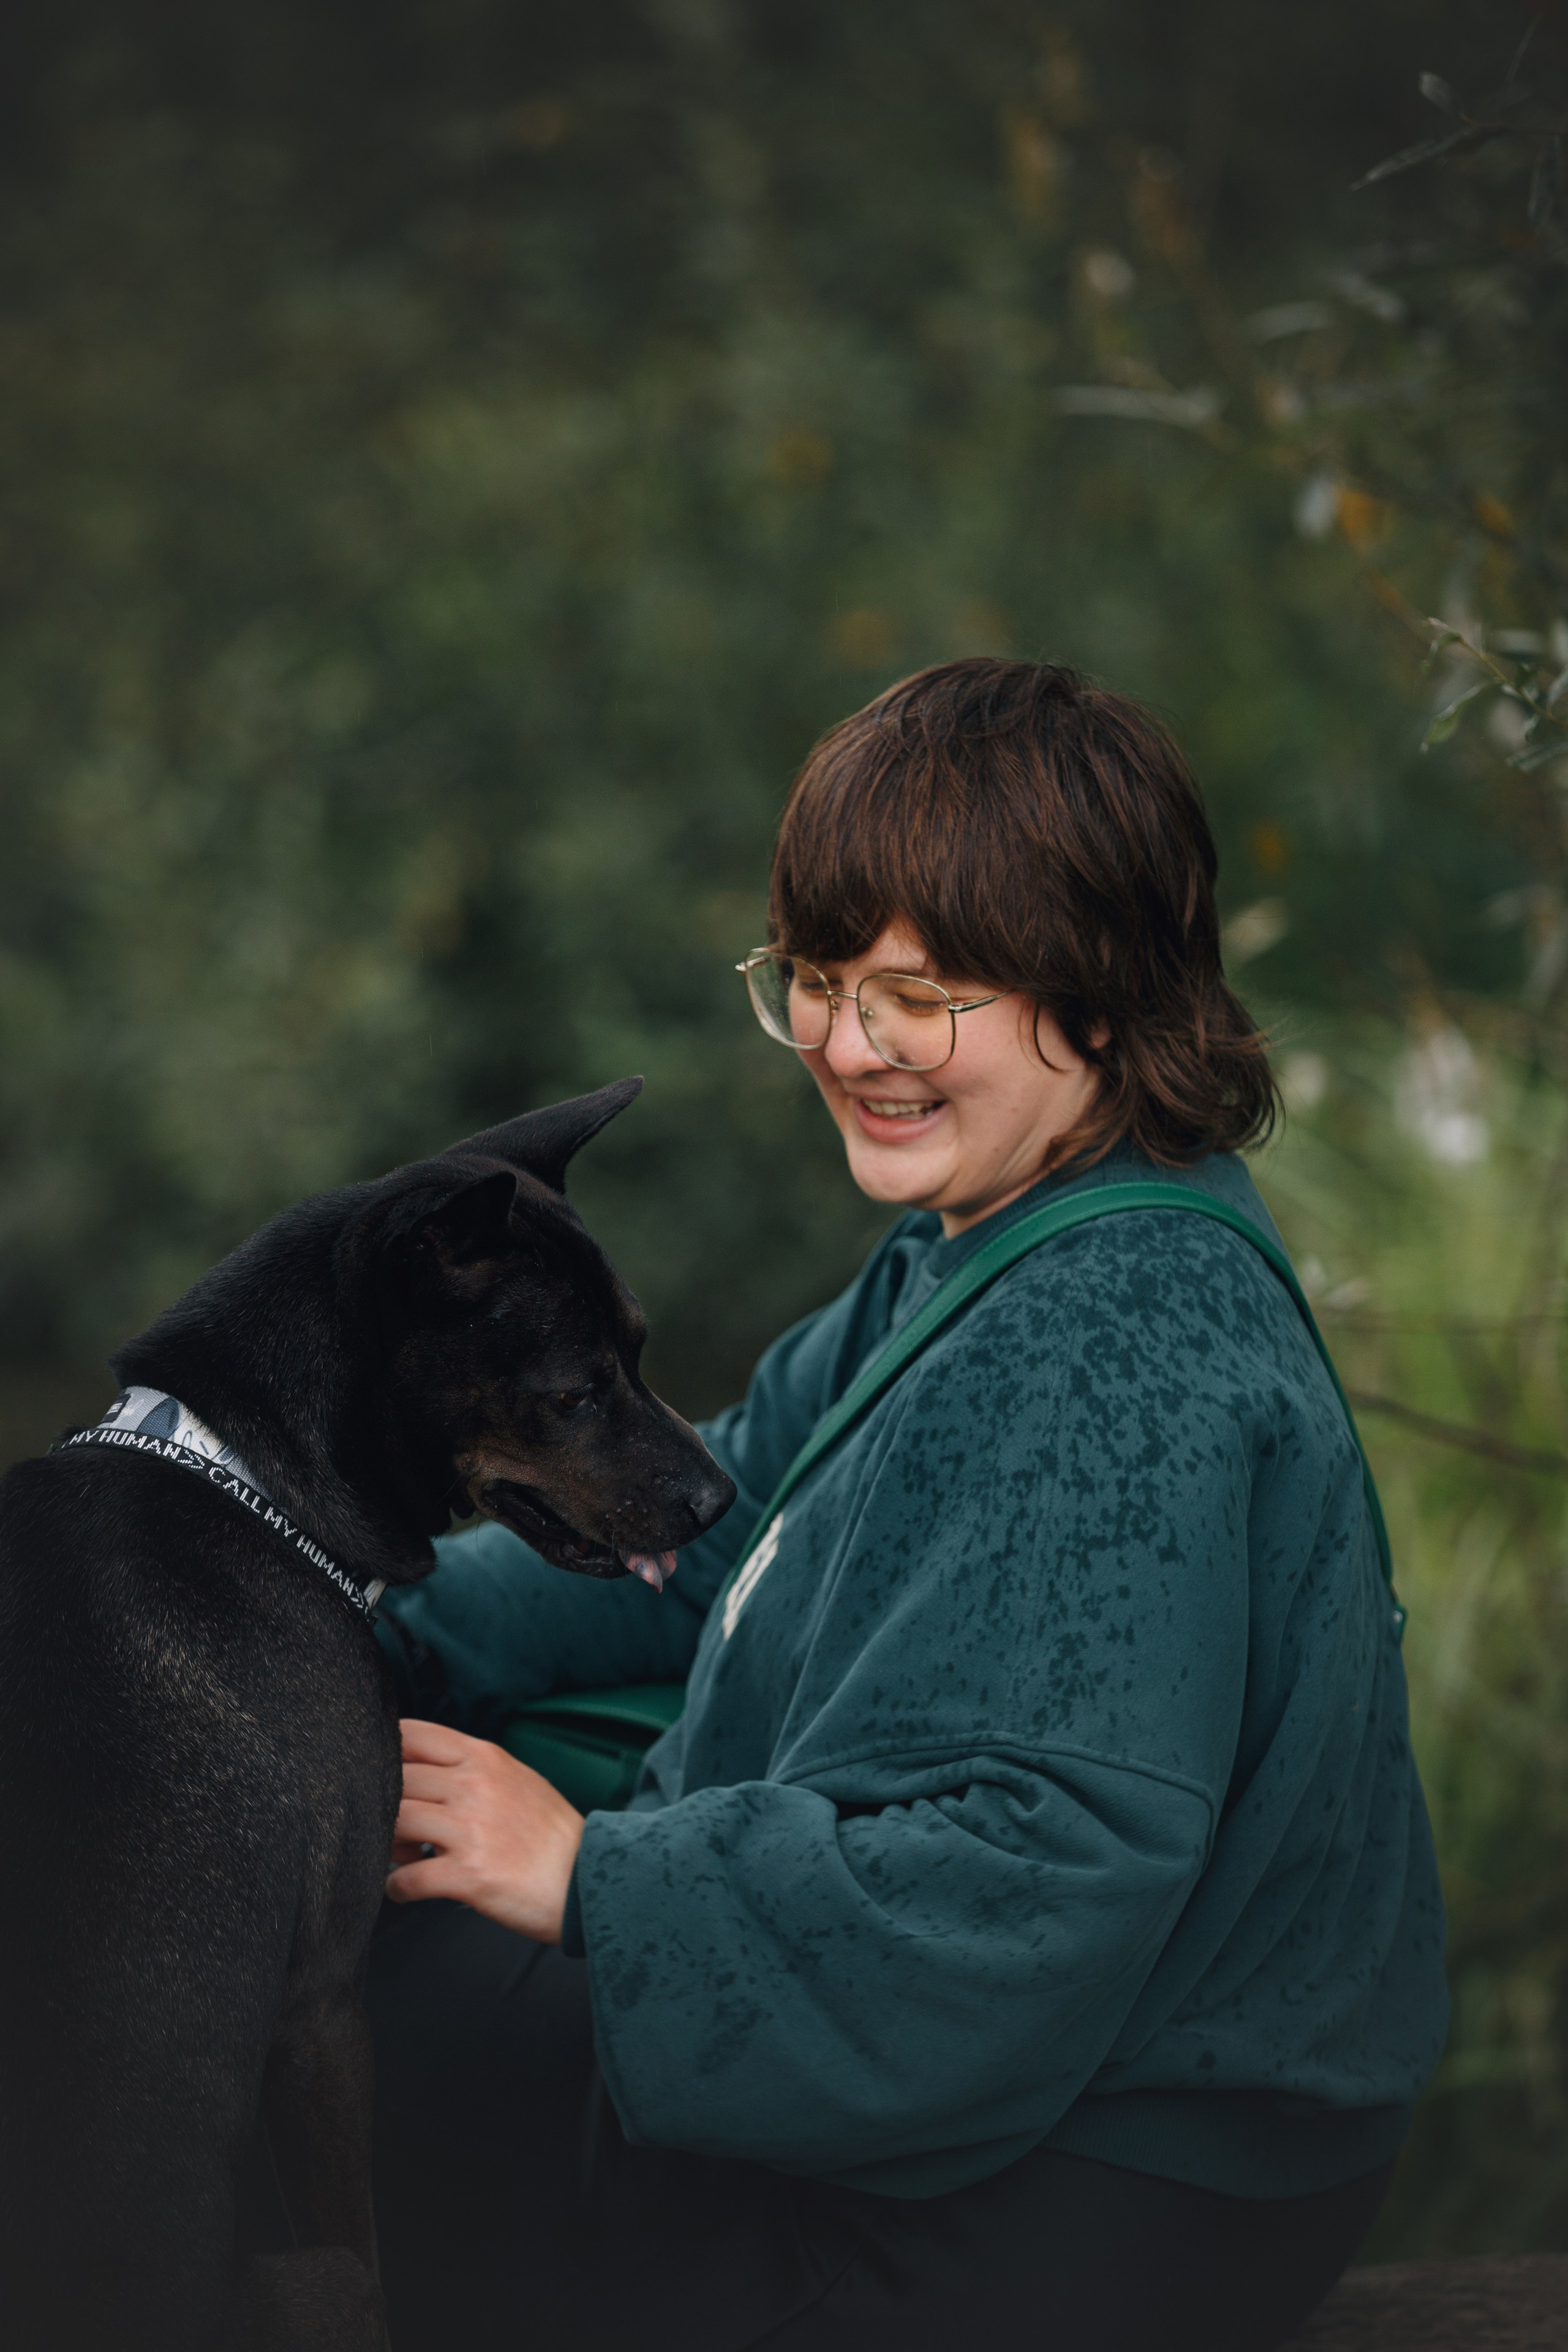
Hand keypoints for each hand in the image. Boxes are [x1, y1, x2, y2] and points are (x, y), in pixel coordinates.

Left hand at [385, 1719, 584, 1944]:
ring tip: (403, 1857)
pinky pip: (406, 1878)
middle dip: (384, 1805)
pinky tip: (406, 1889)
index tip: (382, 1775)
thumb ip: (472, 1769)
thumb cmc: (551, 1834)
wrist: (585, 1879)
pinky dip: (396, 1887)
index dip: (385, 1753)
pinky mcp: (468, 1874)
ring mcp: (470, 1829)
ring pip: (395, 1822)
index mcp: (484, 1757)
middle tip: (398, 1829)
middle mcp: (474, 1785)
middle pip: (396, 1780)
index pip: (413, 1736)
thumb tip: (423, 1772)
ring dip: (387, 1843)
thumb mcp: (516, 1779)